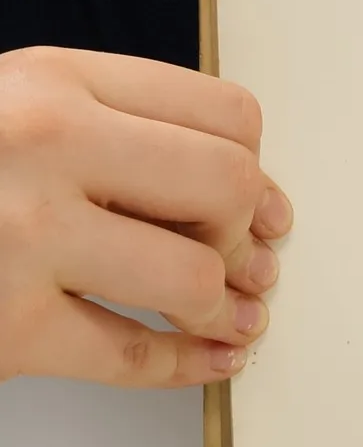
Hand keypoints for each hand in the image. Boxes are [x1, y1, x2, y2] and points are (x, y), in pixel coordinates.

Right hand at [0, 48, 289, 386]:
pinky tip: (207, 359)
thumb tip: (248, 197)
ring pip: (191, 277)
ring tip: (221, 314)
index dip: (253, 167)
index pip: (223, 113)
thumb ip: (110, 128)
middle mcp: (43, 145)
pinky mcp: (2, 326)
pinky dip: (185, 365)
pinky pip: (131, 355)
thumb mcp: (12, 108)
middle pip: (226, 187)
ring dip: (221, 308)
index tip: (254, 203)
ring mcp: (21, 237)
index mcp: (53, 81)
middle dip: (243, 235)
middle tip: (238, 263)